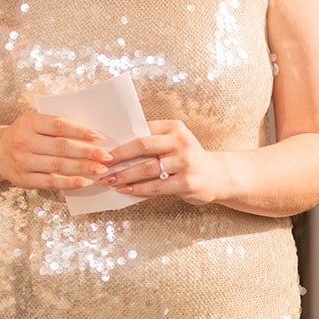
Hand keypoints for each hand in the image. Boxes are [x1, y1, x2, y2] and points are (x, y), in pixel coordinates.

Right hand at [0, 110, 114, 189]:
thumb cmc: (25, 134)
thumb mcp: (35, 122)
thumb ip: (57, 126)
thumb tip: (91, 135)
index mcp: (29, 122)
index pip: (59, 125)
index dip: (80, 131)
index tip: (99, 137)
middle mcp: (23, 141)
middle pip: (61, 147)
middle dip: (87, 152)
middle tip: (106, 156)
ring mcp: (23, 162)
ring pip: (58, 166)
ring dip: (83, 168)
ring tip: (100, 169)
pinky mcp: (24, 179)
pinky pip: (51, 182)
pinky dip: (70, 183)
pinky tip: (85, 182)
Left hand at [101, 119, 222, 205]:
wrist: (217, 176)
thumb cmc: (187, 158)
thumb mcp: (174, 142)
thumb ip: (153, 140)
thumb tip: (116, 145)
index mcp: (175, 127)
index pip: (143, 129)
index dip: (121, 139)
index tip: (104, 148)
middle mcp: (181, 142)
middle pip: (142, 146)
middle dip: (118, 156)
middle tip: (101, 164)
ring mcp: (185, 162)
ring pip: (147, 169)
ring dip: (124, 175)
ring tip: (109, 180)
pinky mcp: (187, 182)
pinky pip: (156, 186)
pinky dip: (138, 189)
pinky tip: (125, 190)